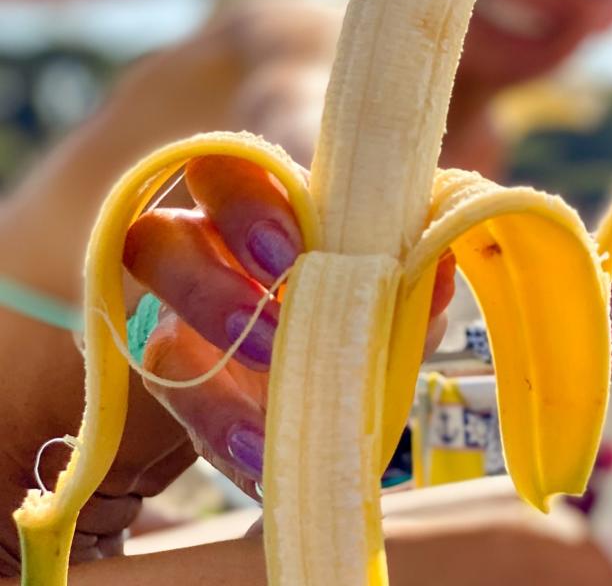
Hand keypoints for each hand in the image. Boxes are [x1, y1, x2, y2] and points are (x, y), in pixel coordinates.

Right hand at [123, 155, 455, 497]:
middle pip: (158, 243)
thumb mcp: (392, 278)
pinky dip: (225, 437)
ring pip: (153, 335)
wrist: (332, 356)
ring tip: (269, 415)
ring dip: (212, 386)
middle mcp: (202, 256)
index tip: (289, 255)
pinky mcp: (183, 393)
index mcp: (258, 207)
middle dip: (210, 290)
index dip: (241, 207)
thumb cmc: (360, 289)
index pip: (222, 175)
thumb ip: (412, 271)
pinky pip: (183, 420)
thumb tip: (437, 267)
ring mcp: (180, 324)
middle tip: (273, 334)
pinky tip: (265, 456)